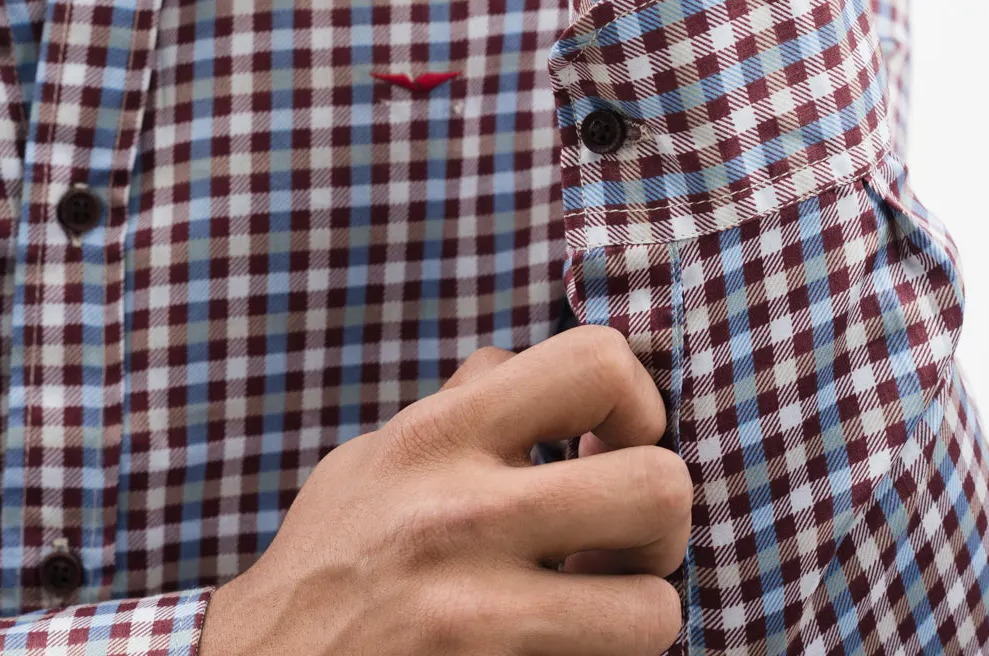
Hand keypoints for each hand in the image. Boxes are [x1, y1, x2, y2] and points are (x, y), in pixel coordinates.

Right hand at [198, 327, 691, 655]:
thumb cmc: (326, 560)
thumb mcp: (375, 456)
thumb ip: (457, 405)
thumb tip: (523, 361)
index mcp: (438, 435)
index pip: (597, 362)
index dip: (635, 398)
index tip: (609, 441)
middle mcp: (460, 516)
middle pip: (659, 486)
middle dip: (662, 515)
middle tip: (622, 536)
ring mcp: (475, 618)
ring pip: (656, 610)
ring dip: (638, 612)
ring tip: (592, 605)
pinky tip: (555, 646)